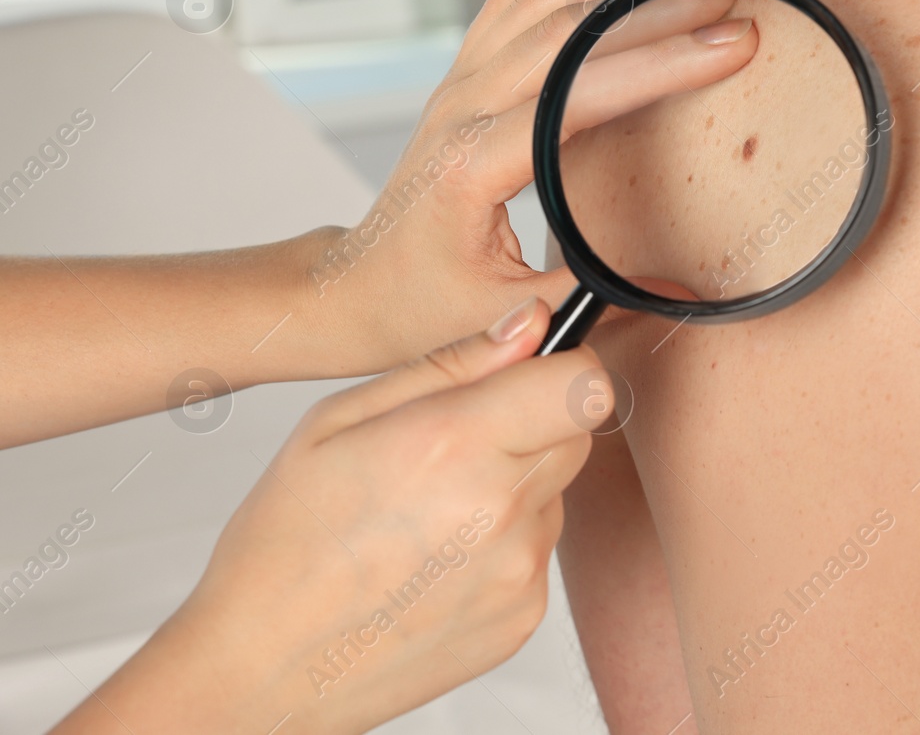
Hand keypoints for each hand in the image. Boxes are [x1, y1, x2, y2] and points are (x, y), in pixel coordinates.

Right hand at [54, 296, 612, 734]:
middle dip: (534, 421)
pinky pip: (539, 550)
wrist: (262, 669)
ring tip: (430, 514)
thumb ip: (452, 364)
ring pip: (555, 490)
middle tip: (456, 444)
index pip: (584, 384)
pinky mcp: (524, 616)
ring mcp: (519, 571)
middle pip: (578, 432)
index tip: (528, 372)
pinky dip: (503, 544)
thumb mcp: (339, 421)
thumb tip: (531, 324)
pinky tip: (436, 560)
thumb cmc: (284, 543)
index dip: (561, 366)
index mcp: (453, 445)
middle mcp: (500, 510)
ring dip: (514, 485)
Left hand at [304, 0, 757, 369]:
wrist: (355, 285)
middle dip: (659, 9)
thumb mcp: (510, 314)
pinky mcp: (463, 77)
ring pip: (545, 6)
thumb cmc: (425, 305)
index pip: (582, 93)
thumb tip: (685, 286)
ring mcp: (460, 83)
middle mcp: (463, 106)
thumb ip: (594, 290)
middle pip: (571, 34)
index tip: (733, 46)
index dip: (663, 65)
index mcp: (476, 162)